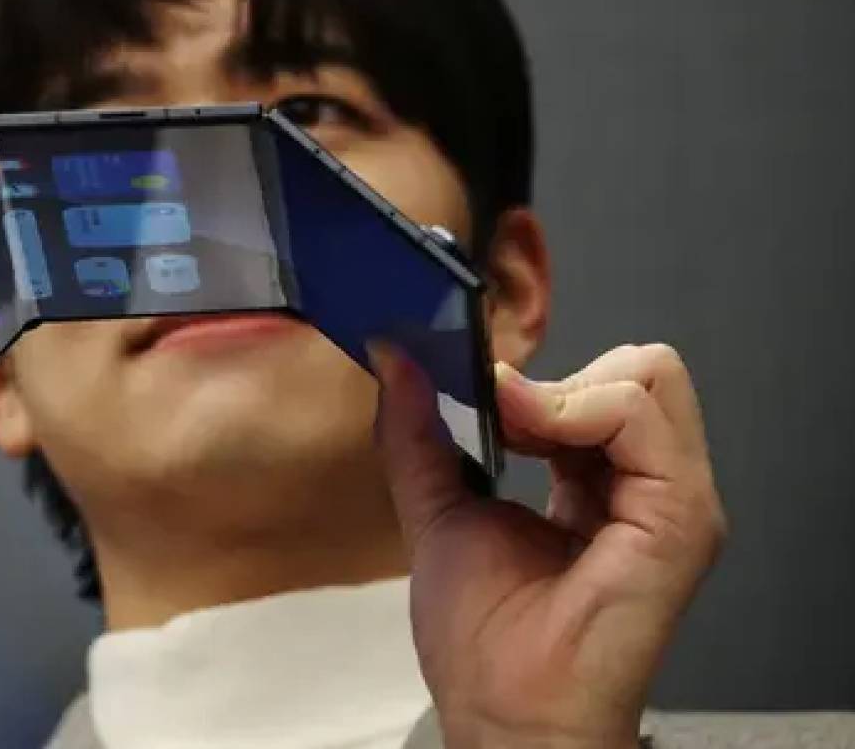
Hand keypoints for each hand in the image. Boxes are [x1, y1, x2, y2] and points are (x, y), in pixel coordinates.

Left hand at [369, 343, 726, 747]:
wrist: (506, 713)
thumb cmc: (485, 644)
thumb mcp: (438, 510)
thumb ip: (419, 433)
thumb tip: (397, 359)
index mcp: (601, 486)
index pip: (599, 385)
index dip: (536, 378)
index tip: (477, 393)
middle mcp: (646, 489)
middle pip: (638, 369)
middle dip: (559, 375)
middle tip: (499, 412)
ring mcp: (670, 501)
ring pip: (648, 376)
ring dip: (559, 388)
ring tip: (511, 428)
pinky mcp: (677, 518)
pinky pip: (639, 415)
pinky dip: (573, 405)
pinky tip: (527, 432)